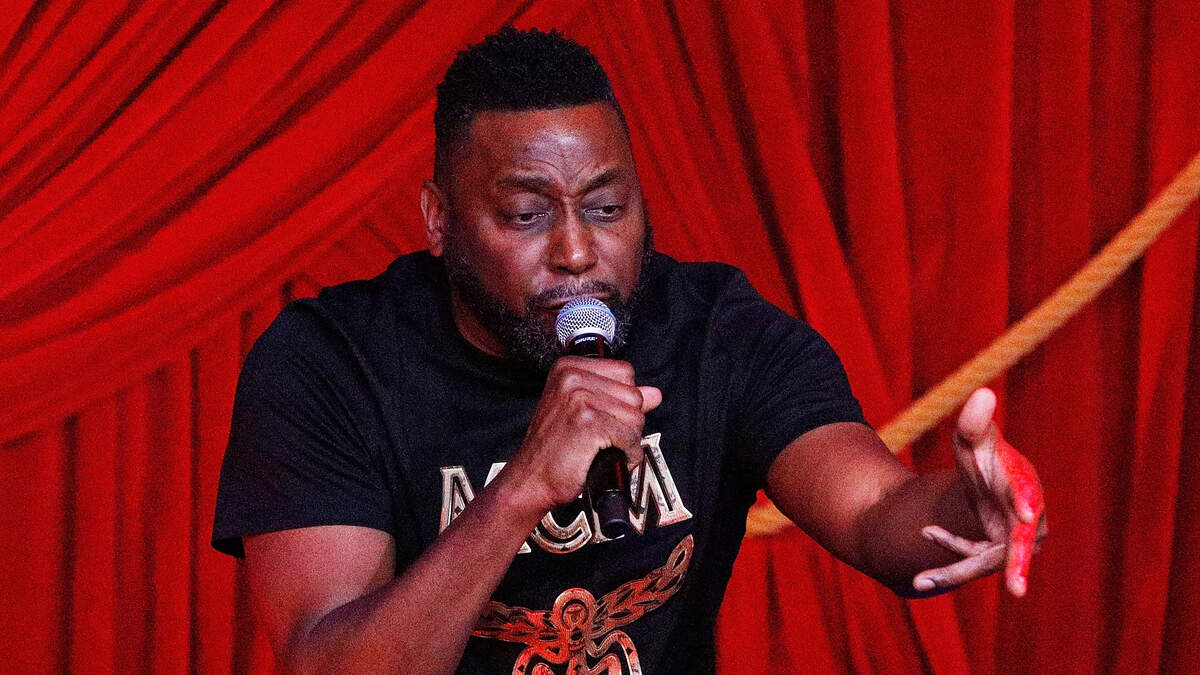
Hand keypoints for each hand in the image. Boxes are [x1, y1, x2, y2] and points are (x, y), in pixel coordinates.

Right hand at [503, 356, 661, 509]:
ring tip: (608, 448)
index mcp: (568, 367)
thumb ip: (619, 398)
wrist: (531, 479)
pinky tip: (612, 458)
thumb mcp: (583, 412)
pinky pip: (630, 435)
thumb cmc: (553, 449)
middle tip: (606, 438)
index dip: (624, 400)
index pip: (625, 372)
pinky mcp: (588, 423)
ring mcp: (579, 398)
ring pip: (635, 415)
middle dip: (628, 421)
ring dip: (629, 439)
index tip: (608, 417)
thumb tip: (654, 393)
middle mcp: (572, 377)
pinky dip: (628, 453)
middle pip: (633, 393)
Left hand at [914, 388, 1045, 596]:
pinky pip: (972, 560)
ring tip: (918, 582)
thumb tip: (982, 393)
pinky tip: (926, 539)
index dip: (1025, 500)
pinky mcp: (999, 553)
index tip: (1024, 512)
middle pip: (1020, 544)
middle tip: (1016, 589)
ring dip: (955, 570)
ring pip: (988, 560)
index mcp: (1022, 484)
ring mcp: (1015, 539)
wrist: (981, 480)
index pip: (1028, 493)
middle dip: (1017, 566)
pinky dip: (948, 555)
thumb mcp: (972, 441)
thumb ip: (974, 423)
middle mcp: (1026, 517)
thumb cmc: (981, 455)